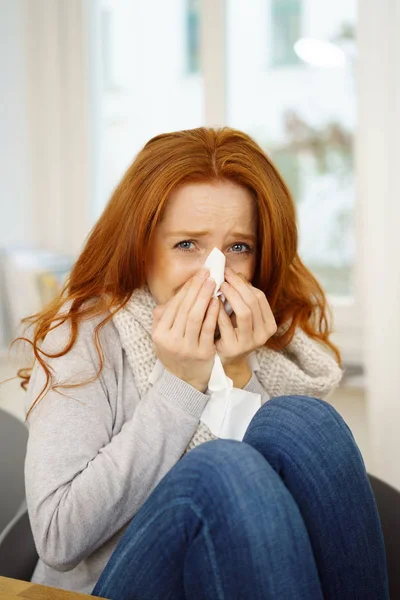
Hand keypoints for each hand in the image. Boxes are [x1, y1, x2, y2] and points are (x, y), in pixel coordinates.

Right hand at [152, 269, 218, 392]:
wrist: (184, 381)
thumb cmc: (175, 353)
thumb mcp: (163, 336)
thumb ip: (165, 316)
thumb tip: (176, 295)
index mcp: (159, 333)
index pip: (174, 306)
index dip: (186, 289)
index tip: (197, 275)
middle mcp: (170, 340)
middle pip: (184, 308)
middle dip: (196, 288)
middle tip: (207, 273)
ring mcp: (186, 348)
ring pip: (195, 317)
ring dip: (204, 297)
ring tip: (213, 283)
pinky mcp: (202, 354)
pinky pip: (207, 329)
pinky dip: (212, 314)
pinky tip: (217, 302)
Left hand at [216, 267, 276, 368]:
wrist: (225, 361)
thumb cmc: (232, 333)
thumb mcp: (241, 316)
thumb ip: (242, 298)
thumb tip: (235, 272)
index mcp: (269, 325)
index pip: (259, 297)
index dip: (244, 282)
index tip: (230, 272)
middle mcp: (263, 335)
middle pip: (253, 302)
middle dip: (237, 285)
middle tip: (223, 275)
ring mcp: (249, 343)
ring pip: (244, 312)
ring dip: (231, 295)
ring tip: (219, 285)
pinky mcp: (234, 348)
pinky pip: (226, 324)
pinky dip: (219, 310)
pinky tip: (211, 301)